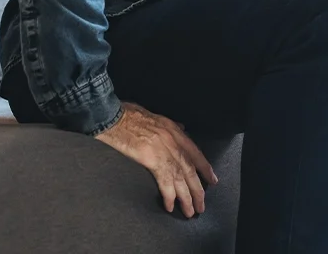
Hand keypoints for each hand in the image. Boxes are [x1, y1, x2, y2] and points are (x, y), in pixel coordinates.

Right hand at [95, 101, 217, 216]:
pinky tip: (170, 206)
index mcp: (175, 131)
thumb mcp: (157, 117)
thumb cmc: (131, 115)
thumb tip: (181, 129)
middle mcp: (174, 141)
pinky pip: (165, 182)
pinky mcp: (152, 160)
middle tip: (201, 205)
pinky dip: (170, 196)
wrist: (115, 117)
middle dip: (198, 189)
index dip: (205, 168)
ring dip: (187, 198)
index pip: (195, 153)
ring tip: (189, 211)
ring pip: (181, 178)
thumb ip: (171, 126)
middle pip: (191, 170)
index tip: (212, 180)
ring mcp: (164, 150)